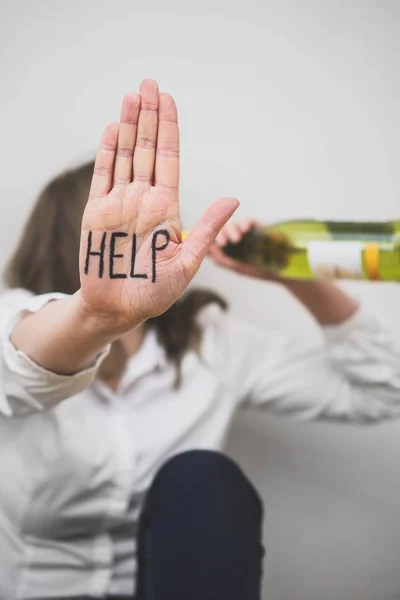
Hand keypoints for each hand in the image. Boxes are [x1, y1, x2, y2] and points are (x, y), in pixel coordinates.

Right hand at [79, 79, 238, 331]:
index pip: (169, 159)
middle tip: (149, 84)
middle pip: (148, 150)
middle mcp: (144, 199)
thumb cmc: (156, 292)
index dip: (169, 129)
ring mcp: (120, 203)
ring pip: (126, 156)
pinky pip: (103, 176)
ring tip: (131, 96)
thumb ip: (206, 229)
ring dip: (129, 126)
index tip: (168, 100)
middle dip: (149, 117)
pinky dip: (107, 152)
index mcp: (166, 208)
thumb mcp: (187, 262)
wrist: (120, 308)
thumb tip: (234, 200)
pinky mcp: (97, 212)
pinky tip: (113, 128)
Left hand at [208, 219, 282, 281]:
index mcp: (225, 247)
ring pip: (232, 224)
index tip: (209, 244)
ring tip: (236, 239)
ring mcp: (244, 232)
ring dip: (231, 229)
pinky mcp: (257, 228)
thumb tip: (211, 250)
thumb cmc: (258, 271)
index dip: (208, 237)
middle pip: (220, 229)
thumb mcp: (237, 267)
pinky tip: (245, 229)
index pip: (212, 238)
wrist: (281, 271)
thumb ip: (223, 260)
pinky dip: (245, 223)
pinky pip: (248, 221)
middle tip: (222, 243)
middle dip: (220, 234)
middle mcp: (233, 237)